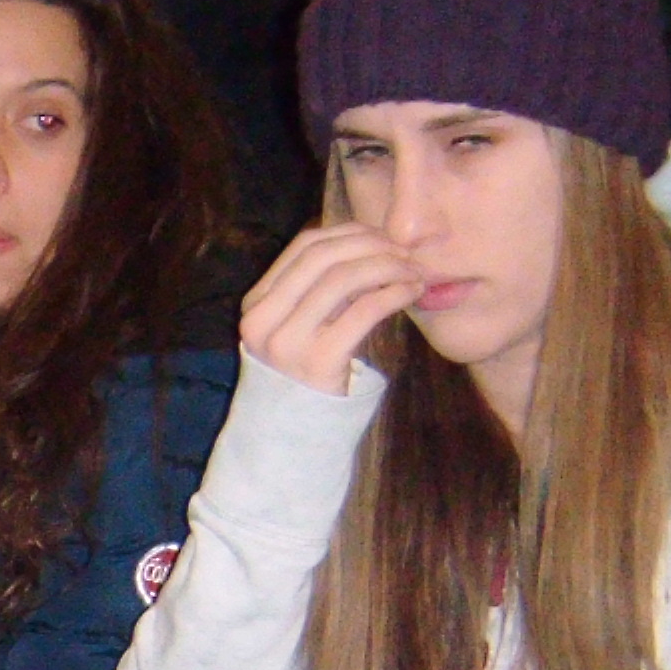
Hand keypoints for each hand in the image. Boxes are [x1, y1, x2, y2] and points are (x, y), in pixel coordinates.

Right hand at [238, 222, 424, 394]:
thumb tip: (371, 245)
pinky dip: (393, 293)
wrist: (291, 437)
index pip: (304, 246)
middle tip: (405, 252)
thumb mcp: (299, 327)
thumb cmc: (304, 376)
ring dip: (388, 266)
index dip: (349, 233)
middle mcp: (263, 319)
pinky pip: (363, 311)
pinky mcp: (318, 362)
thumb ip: (320, 290)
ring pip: (343, 278)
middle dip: (372, 246)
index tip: (382, 237)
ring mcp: (287, 342)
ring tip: (413, 271)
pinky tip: (411, 292)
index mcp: (256, 304)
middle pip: (324, 257)